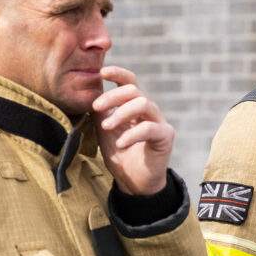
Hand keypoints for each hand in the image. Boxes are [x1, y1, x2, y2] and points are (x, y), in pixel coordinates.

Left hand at [92, 66, 173, 195]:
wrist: (133, 182)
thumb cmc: (120, 154)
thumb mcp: (104, 130)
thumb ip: (100, 112)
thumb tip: (89, 92)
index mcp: (134, 106)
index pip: (130, 82)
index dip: (118, 73)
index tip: (102, 72)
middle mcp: (149, 110)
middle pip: (134, 90)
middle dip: (112, 97)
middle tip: (96, 108)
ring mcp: (159, 122)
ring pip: (144, 104)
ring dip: (121, 113)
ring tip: (106, 127)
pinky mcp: (165, 137)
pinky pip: (149, 128)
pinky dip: (131, 134)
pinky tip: (120, 144)